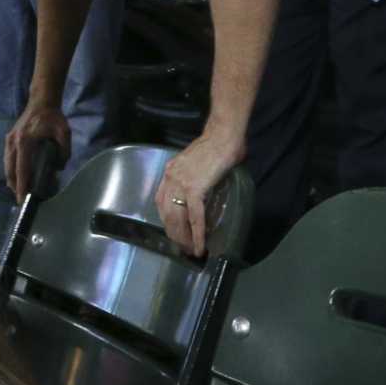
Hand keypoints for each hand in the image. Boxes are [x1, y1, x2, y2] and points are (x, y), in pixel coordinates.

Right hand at [4, 100, 69, 201]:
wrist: (41, 101)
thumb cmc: (53, 117)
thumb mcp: (64, 133)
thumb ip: (64, 151)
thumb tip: (59, 168)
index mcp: (25, 141)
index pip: (22, 169)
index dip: (21, 186)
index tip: (21, 199)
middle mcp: (13, 142)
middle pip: (10, 170)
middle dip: (14, 186)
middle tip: (22, 198)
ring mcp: (9, 140)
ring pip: (6, 165)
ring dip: (12, 179)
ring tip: (20, 190)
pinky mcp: (9, 138)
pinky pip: (7, 159)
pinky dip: (11, 169)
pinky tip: (17, 176)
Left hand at [155, 132, 242, 258]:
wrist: (223, 134)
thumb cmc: (217, 144)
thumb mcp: (197, 162)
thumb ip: (194, 175)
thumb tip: (202, 187)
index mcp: (171, 171)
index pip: (162, 201)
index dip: (166, 219)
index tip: (173, 231)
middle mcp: (171, 178)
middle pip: (166, 213)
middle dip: (174, 233)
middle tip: (182, 247)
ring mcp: (181, 183)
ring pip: (177, 218)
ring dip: (183, 237)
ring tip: (190, 250)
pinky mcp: (194, 188)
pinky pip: (194, 216)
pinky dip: (197, 233)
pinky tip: (200, 245)